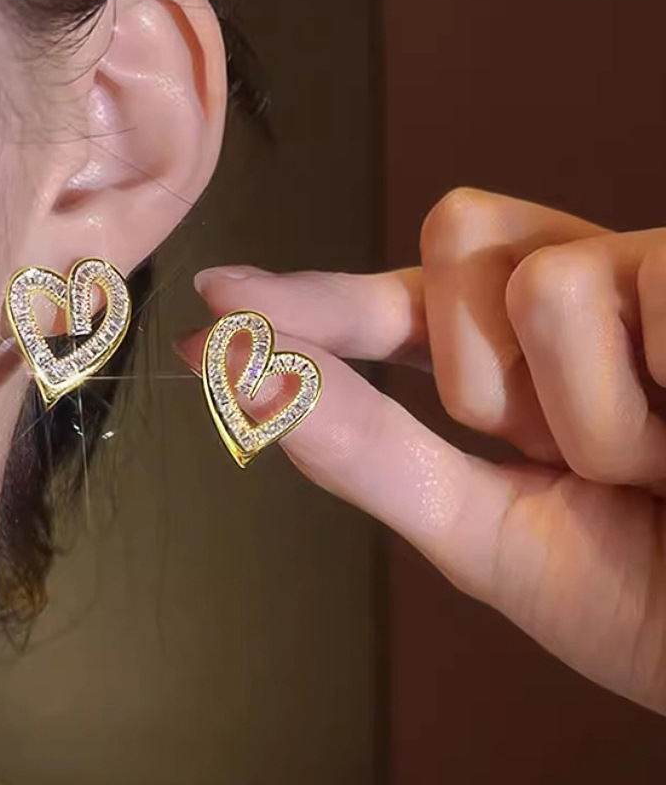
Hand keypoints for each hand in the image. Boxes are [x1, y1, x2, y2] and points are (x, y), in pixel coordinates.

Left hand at [178, 188, 665, 714]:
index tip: (219, 297)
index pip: (389, 302)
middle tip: (563, 453)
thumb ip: (364, 451)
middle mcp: (574, 299)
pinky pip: (634, 288)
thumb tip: (237, 378)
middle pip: (456, 243)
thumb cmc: (643, 598)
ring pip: (538, 280)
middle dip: (481, 372)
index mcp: (513, 362)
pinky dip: (654, 394)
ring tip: (657, 463)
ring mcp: (648, 275)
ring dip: (583, 414)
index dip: (306, 299)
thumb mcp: (486, 533)